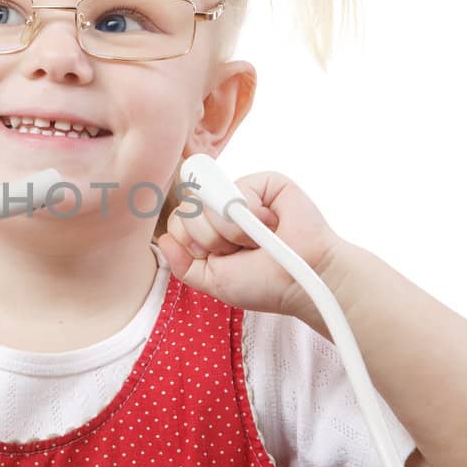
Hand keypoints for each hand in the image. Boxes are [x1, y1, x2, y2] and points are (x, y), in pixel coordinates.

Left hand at [158, 171, 343, 322]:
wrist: (303, 280)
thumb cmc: (264, 284)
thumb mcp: (214, 282)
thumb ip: (183, 265)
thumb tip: (162, 239)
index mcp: (208, 230)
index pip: (178, 223)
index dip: (194, 243)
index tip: (221, 258)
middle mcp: (221, 209)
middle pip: (188, 210)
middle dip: (213, 240)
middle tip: (243, 251)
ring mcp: (242, 194)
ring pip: (210, 200)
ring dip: (234, 231)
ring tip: (259, 239)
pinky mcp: (264, 182)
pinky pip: (238, 188)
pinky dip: (253, 215)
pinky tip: (272, 224)